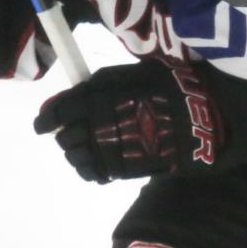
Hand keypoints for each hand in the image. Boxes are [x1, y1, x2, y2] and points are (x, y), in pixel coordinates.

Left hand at [33, 58, 223, 182]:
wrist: (204, 119)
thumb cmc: (171, 89)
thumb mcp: (134, 73)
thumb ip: (100, 83)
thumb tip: (72, 94)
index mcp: (99, 98)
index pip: (59, 112)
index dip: (46, 118)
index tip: (42, 123)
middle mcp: (100, 126)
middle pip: (65, 137)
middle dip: (63, 135)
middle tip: (70, 131)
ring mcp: (111, 151)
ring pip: (77, 158)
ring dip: (76, 153)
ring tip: (86, 147)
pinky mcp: (124, 170)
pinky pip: (94, 174)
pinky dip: (90, 170)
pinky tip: (97, 163)